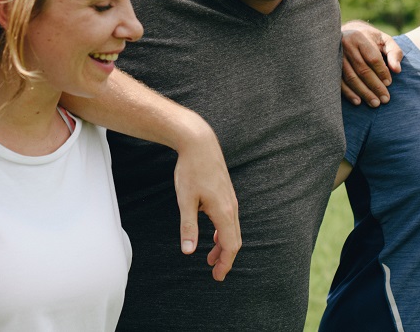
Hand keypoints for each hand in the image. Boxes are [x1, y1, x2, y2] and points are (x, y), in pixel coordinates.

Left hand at [173, 122, 240, 281]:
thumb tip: (188, 251)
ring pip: (232, 229)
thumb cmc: (190, 170)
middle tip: (215, 272)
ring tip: (211, 257)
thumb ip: (188, 226)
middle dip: (226, 258)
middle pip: (234, 239)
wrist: (199, 142)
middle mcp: (231, 206)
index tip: (217, 277)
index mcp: (223, 211)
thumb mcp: (185, 200)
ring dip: (224, 245)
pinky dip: (224, 232)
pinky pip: (229, 218)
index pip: (230, 246)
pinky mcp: (226, 192)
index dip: (225, 263)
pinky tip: (214, 234)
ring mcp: (230, 199)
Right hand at [341, 20, 403, 106]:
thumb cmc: (370, 38)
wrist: (346, 32)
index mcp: (359, 38)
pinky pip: (339, 81)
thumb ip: (394, 52)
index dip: (381, 72)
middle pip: (362, 69)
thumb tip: (397, 70)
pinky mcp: (331, 66)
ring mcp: (336, 56)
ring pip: (350, 77)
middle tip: (385, 99)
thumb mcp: (384, 40)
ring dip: (363, 92)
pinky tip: (358, 101)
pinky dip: (348, 93)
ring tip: (374, 103)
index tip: (389, 84)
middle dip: (374, 86)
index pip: (372, 58)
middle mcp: (345, 46)